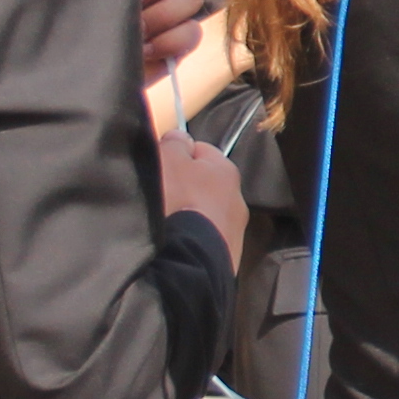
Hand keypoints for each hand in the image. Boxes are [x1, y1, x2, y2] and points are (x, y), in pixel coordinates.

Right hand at [157, 134, 247, 250]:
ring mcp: (234, 233)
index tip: (161, 166)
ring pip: (205, 215)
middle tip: (160, 197)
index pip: (201, 151)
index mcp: (227, 171)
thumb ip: (174, 145)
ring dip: (188, 216)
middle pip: (204, 185)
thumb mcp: (168, 161)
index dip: (178, 155)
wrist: (188, 260)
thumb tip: (181, 138)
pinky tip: (174, 244)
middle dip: (184, 189)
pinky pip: (203, 240)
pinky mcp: (225, 259)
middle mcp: (238, 199)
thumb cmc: (176, 200)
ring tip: (165, 225)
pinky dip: (190, 239)